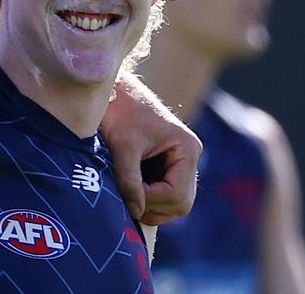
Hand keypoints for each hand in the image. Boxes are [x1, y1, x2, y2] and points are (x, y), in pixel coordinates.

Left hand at [100, 74, 200, 225]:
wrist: (115, 93)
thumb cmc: (120, 112)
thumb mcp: (123, 146)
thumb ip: (129, 179)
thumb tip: (136, 211)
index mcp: (187, 149)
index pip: (177, 193)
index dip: (151, 200)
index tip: (126, 194)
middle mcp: (190, 158)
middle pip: (181, 203)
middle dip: (153, 207)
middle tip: (126, 201)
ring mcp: (181, 163)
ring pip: (174, 203)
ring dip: (151, 206)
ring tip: (126, 195)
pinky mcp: (167, 166)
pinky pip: (164, 195)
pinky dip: (148, 199)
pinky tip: (129, 190)